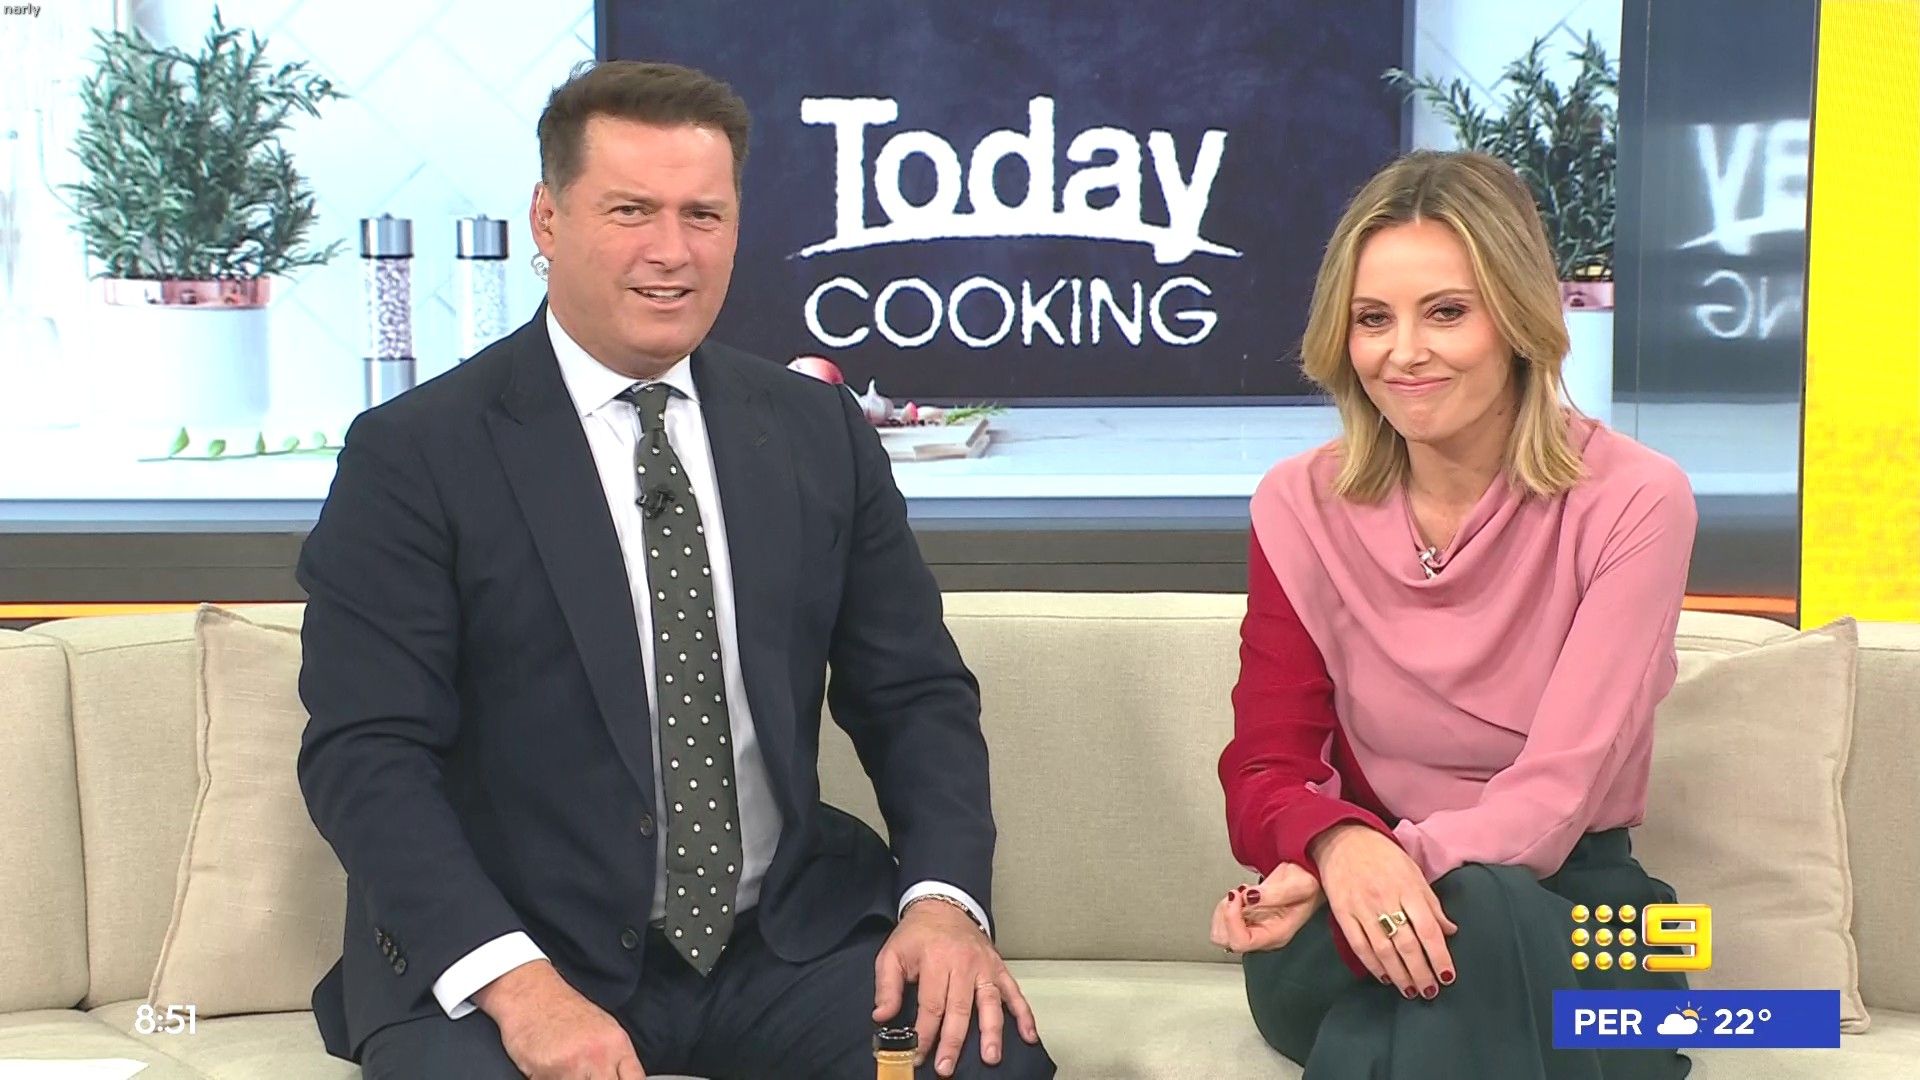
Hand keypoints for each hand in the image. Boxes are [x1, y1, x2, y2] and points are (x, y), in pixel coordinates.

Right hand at [474, 960, 645, 1078]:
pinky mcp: (546, 1072)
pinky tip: (547, 1068)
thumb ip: (615, 1058)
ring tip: (565, 1070)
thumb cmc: (564, 1010)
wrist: (531, 993)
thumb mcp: (602, 1029)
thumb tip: (622, 1077)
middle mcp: (598, 1056)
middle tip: (585, 1074)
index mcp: (617, 1044)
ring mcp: (573, 1065)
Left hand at [873, 899, 1039, 1077]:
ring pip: (990, 1003)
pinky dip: (1024, 1014)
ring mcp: (985, 966)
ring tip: (991, 1057)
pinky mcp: (1000, 968)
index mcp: (936, 959)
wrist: (943, 906)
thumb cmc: (917, 935)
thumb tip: (882, 1017)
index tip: (918, 1054)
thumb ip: (887, 986)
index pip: (931, 1004)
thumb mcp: (892, 954)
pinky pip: (1014, 992)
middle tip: (946, 1067)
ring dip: (991, 1032)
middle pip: (960, 1008)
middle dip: (953, 1041)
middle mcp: (964, 963)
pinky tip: (1029, 1035)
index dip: (924, 1033)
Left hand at [1210, 862, 1323, 953]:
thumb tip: (1249, 898)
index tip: (1237, 897)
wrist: (1311, 875)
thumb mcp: (1298, 884)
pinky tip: (1242, 894)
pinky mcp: (1248, 919)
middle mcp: (1263, 935)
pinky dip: (1226, 905)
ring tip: (1241, 893)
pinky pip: (1225, 919)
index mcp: (1276, 934)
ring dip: (1224, 910)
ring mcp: (1255, 928)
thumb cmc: (1310, 882)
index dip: (1232, 920)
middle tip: (1239, 894)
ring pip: (1222, 931)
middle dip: (1226, 915)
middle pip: (1227, 940)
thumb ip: (1274, 893)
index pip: (1242, 942)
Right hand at [1309, 823, 1458, 1000]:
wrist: (1342, 838)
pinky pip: (1359, 945)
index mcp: (1408, 888)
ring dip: (1399, 975)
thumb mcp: (1413, 872)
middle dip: (1421, 972)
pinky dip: (1373, 965)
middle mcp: (1386, 900)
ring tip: (1411, 991)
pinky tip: (1385, 977)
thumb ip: (1431, 904)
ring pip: (1383, 950)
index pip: (1428, 930)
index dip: (1439, 956)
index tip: (1448, 976)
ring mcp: (1362, 908)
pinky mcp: (1342, 913)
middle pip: (1407, 945)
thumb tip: (1450, 931)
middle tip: (1430, 990)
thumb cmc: (1384, 855)